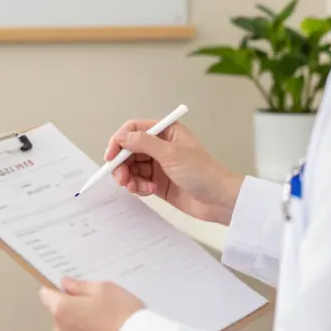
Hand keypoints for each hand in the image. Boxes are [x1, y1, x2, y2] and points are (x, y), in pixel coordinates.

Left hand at [38, 278, 143, 330]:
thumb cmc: (122, 316)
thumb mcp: (104, 289)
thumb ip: (79, 285)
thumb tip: (66, 284)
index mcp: (62, 310)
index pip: (46, 295)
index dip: (59, 291)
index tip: (71, 291)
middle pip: (59, 315)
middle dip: (73, 310)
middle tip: (97, 309)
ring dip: (80, 328)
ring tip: (104, 326)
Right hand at [105, 120, 244, 224]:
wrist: (219, 200)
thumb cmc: (204, 173)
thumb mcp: (172, 154)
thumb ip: (144, 143)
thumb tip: (122, 136)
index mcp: (166, 132)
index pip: (133, 130)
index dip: (119, 141)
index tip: (111, 155)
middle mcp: (161, 146)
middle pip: (128, 150)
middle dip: (121, 164)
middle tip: (120, 177)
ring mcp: (159, 164)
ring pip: (131, 167)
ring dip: (128, 177)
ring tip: (133, 187)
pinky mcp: (158, 182)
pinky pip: (138, 181)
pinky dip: (138, 186)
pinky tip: (148, 191)